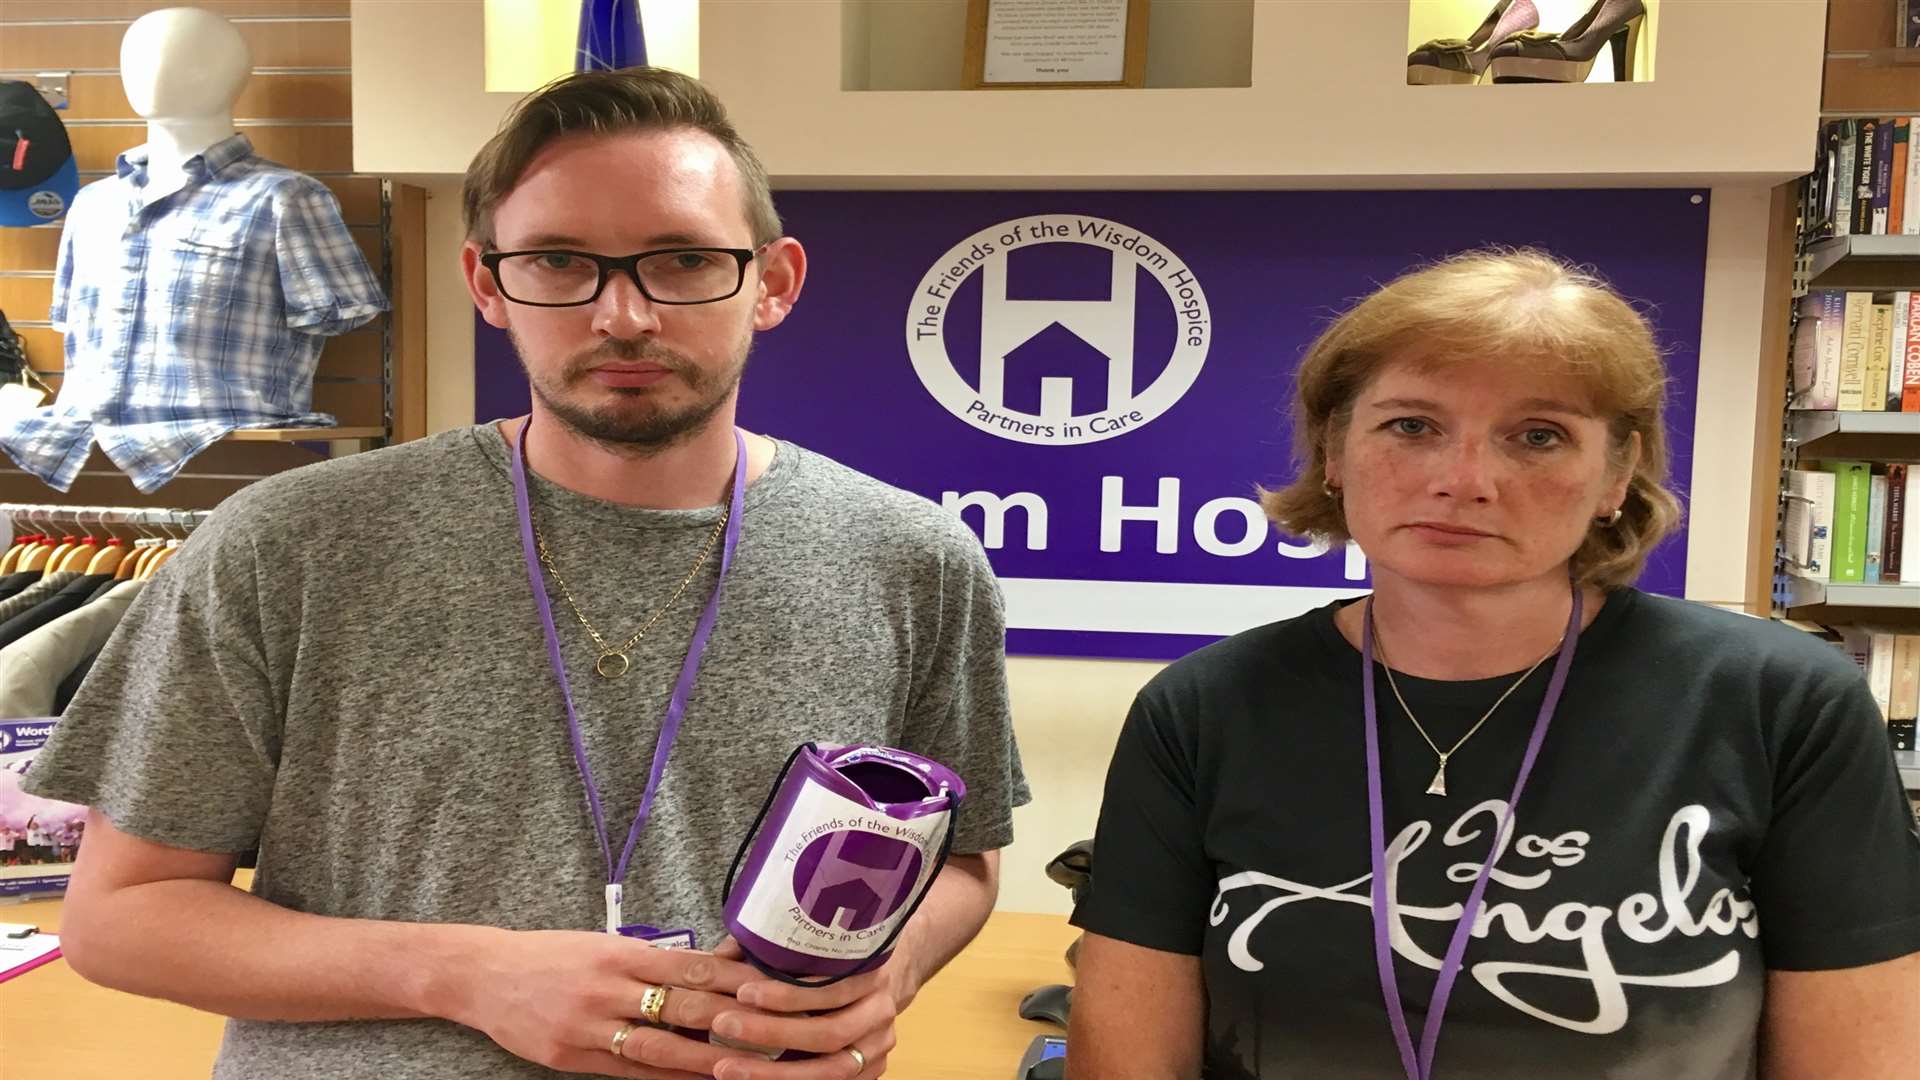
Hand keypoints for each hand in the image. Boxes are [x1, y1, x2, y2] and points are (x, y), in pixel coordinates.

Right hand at [442, 927, 780, 1078]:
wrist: (485, 975)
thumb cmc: (555, 955)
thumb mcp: (605, 944)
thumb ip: (656, 958)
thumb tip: (719, 961)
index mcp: (620, 951)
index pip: (692, 965)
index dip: (736, 980)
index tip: (775, 990)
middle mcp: (607, 986)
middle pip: (683, 1006)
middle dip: (732, 1022)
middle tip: (776, 1033)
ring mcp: (588, 1025)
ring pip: (659, 1047)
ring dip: (705, 1060)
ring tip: (744, 1068)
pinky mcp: (572, 1056)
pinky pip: (629, 1072)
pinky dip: (666, 1079)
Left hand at [702, 936, 923, 1078]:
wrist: (877, 988)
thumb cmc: (837, 964)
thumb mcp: (816, 949)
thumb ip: (774, 951)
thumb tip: (723, 955)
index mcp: (872, 974)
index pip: (831, 988)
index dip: (788, 994)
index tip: (742, 992)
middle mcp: (880, 1013)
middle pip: (829, 1033)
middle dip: (773, 1033)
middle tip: (724, 1025)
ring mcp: (877, 1049)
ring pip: (831, 1071)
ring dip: (774, 1073)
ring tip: (726, 1068)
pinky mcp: (869, 1073)